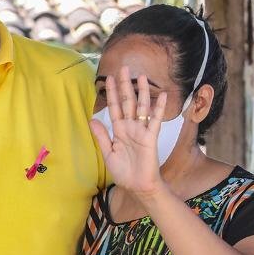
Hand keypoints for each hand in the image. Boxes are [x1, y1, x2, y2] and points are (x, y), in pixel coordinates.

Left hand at [89, 67, 168, 199]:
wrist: (137, 185)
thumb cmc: (124, 172)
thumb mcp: (108, 153)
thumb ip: (101, 136)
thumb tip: (92, 119)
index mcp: (119, 131)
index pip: (114, 107)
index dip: (111, 93)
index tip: (108, 78)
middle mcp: (130, 127)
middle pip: (127, 102)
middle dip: (125, 86)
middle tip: (123, 68)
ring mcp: (141, 131)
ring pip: (141, 107)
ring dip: (141, 92)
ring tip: (141, 76)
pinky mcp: (150, 137)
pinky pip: (154, 120)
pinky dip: (158, 108)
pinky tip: (161, 95)